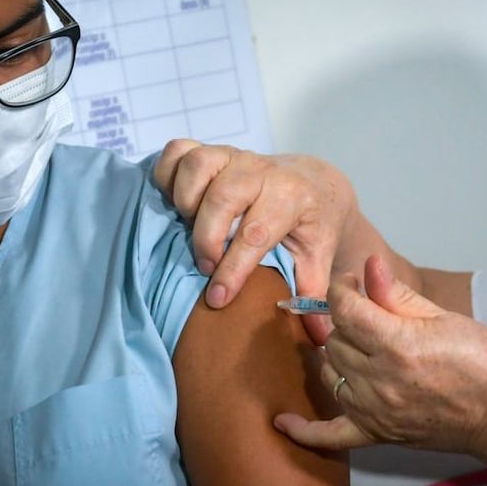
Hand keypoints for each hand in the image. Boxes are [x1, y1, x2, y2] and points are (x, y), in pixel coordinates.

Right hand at [153, 140, 356, 336]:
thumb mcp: (318, 257)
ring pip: (199, 164)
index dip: (232, 269)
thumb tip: (317, 335)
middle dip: (206, 238)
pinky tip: (175, 203)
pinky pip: (178, 151)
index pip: (256, 233)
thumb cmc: (312, 226)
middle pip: (223, 197)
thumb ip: (313, 292)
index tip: (217, 298)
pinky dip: (168, 175)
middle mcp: (262, 171)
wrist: (313, 184)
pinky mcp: (212, 150)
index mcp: (292, 197)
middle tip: (205, 265)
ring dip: (186, 200)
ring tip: (190, 229)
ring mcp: (235, 156)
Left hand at [274, 255, 486, 456]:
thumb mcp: (442, 316)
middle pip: (335, 340)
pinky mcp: (378, 433)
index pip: (345, 308)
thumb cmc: (483, 359)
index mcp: (396, 344)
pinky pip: (331, 435)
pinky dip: (304, 431)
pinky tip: (281, 422)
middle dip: (344, 319)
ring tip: (355, 342)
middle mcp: (378, 379)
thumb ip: (397, 294)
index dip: (342, 288)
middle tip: (362, 309)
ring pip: (330, 373)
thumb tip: (369, 265)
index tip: (350, 281)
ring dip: (335, 354)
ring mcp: (374, 410)